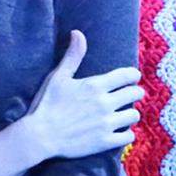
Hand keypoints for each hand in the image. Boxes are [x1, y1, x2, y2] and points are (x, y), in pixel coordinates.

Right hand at [22, 30, 143, 160]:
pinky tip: (119, 132)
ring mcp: (106, 123)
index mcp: (95, 85)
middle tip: (128, 96)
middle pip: (135, 94)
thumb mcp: (58, 77)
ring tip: (123, 115)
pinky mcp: (105, 141)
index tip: (132, 78)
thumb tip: (78, 33)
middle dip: (133, 93)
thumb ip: (73, 56)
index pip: (127, 76)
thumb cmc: (46, 104)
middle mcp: (105, 103)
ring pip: (134, 115)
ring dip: (130, 114)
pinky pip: (128, 136)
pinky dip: (126, 134)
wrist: (39, 136)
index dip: (132, 76)